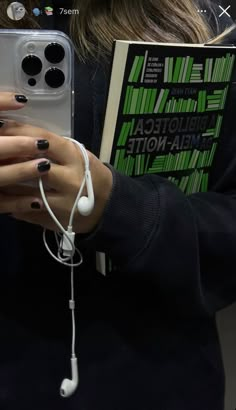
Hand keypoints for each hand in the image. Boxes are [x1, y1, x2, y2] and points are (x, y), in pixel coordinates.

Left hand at [0, 119, 112, 233]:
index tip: (4, 128)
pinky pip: (26, 211)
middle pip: (32, 167)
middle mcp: (70, 180)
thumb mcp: (79, 156)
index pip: (45, 140)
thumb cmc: (90, 175)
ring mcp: (61, 203)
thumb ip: (55, 149)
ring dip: (7, 183)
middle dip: (11, 159)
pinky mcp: (53, 220)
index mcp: (76, 158)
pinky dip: (12, 204)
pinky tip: (5, 196)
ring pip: (24, 192)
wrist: (107, 206)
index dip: (21, 132)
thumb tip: (22, 138)